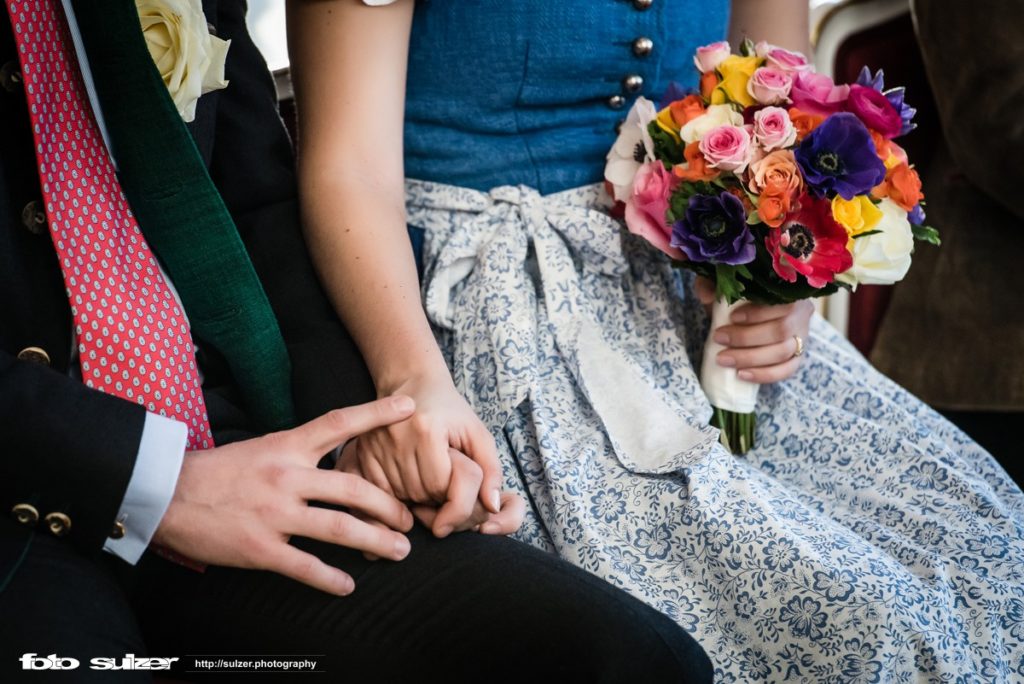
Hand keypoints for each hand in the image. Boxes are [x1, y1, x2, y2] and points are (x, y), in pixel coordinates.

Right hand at [153, 397, 416, 595]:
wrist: (166, 495)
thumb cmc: (218, 471)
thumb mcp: (261, 448)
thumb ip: (299, 452)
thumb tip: (338, 455)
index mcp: (287, 446)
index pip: (340, 423)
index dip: (376, 414)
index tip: (411, 407)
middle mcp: (287, 476)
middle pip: (353, 487)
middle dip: (388, 505)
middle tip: (408, 518)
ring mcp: (275, 514)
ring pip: (339, 528)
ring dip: (375, 541)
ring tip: (398, 550)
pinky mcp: (260, 548)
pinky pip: (305, 566)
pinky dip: (330, 578)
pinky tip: (348, 584)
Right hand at [354, 370, 502, 513]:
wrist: (412, 384)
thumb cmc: (449, 411)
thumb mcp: (477, 433)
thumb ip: (491, 469)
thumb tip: (492, 507)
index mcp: (426, 429)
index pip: (441, 485)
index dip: (454, 491)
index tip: (457, 482)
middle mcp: (396, 438)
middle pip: (421, 494)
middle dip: (438, 495)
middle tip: (443, 474)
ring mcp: (375, 447)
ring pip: (402, 497)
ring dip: (418, 496)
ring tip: (426, 474)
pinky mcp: (362, 454)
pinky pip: (382, 492)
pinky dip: (398, 494)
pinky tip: (408, 477)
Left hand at [694, 275, 812, 383]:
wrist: (750, 312)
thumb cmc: (740, 297)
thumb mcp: (726, 287)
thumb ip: (712, 285)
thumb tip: (706, 295)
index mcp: (790, 293)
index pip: (782, 304)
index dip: (758, 313)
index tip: (732, 318)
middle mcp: (801, 315)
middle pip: (781, 331)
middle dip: (746, 338)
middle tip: (718, 339)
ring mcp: (802, 338)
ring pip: (783, 353)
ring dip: (750, 358)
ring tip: (723, 359)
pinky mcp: (797, 358)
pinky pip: (786, 371)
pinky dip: (763, 375)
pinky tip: (741, 375)